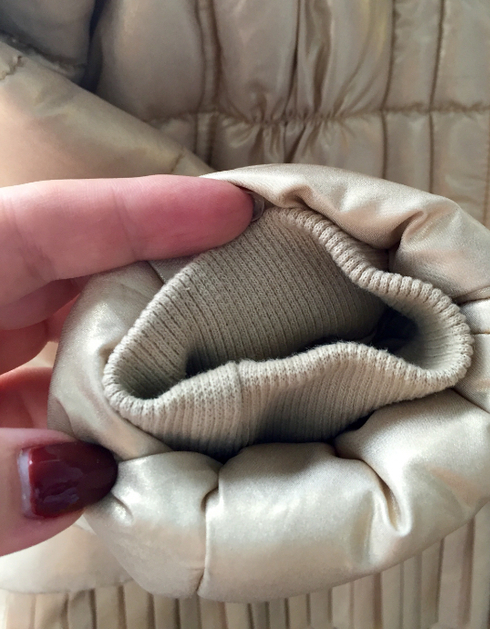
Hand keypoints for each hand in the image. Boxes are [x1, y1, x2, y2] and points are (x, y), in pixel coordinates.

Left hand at [0, 175, 252, 555]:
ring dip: (135, 337)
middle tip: (242, 274)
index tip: (232, 210)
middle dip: (159, 266)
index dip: (148, 211)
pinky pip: (47, 374)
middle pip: (77, 264)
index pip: (53, 222)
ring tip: (209, 350)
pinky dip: (96, 392)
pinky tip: (136, 425)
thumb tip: (84, 479)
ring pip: (68, 322)